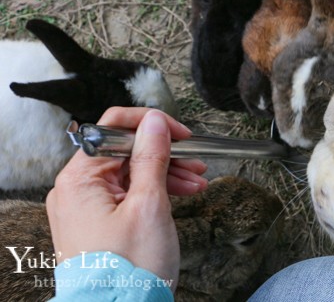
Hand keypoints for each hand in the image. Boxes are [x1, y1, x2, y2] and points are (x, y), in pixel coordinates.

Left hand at [46, 108, 208, 288]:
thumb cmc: (129, 270)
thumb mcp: (149, 205)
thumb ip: (152, 157)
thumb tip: (154, 122)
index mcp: (80, 179)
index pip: (113, 128)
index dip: (151, 125)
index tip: (180, 134)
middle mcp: (76, 190)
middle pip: (124, 150)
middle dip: (164, 152)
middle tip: (194, 160)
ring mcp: (86, 207)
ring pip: (129, 172)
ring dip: (165, 171)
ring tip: (196, 180)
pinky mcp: (97, 223)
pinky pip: (127, 193)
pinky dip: (154, 190)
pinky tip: (181, 192)